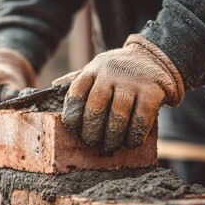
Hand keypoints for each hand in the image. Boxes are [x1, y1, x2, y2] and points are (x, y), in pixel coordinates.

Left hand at [53, 34, 183, 155]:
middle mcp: (110, 74)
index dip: (72, 114)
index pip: (76, 93)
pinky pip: (141, 119)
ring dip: (112, 137)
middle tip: (90, 142)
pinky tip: (130, 143)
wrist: (152, 56)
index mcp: (93, 70)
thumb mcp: (96, 68)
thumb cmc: (117, 70)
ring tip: (109, 147)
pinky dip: (134, 135)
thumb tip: (52, 88)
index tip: (71, 128)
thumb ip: (77, 79)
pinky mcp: (152, 91)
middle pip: (96, 108)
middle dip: (91, 130)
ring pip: (118, 116)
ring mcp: (132, 82)